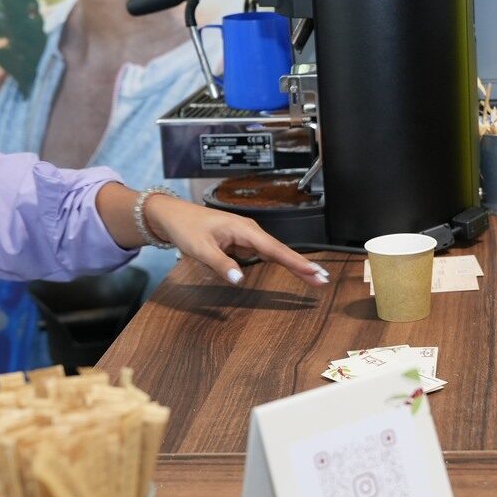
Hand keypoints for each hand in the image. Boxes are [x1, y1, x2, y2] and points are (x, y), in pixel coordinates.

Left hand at [141, 193, 329, 288]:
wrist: (173, 216)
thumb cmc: (187, 228)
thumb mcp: (200, 248)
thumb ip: (220, 264)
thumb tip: (239, 280)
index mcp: (244, 230)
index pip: (275, 249)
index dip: (295, 262)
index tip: (313, 272)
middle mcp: (250, 232)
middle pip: (281, 252)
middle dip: (302, 266)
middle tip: (323, 280)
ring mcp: (247, 237)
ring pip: (274, 255)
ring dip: (293, 266)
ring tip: (313, 278)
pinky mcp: (243, 243)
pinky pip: (262, 255)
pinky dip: (278, 263)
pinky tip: (294, 271)